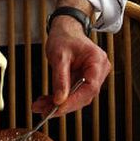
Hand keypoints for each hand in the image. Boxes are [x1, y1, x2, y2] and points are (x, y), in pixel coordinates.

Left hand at [32, 0, 110, 116]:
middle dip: (63, 105)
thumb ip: (60, 79)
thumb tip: (59, 100)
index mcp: (97, 61)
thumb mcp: (59, 57)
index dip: (74, 101)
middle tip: (42, 110)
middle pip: (84, 96)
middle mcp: (99, 71)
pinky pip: (73, 93)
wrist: (66, 30)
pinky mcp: (84, 81)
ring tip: (39, 106)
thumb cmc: (64, 37)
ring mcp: (93, 76)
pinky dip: (59, 98)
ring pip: (77, 97)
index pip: (90, 88)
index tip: (57, 108)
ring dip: (58, 104)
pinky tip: (45, 101)